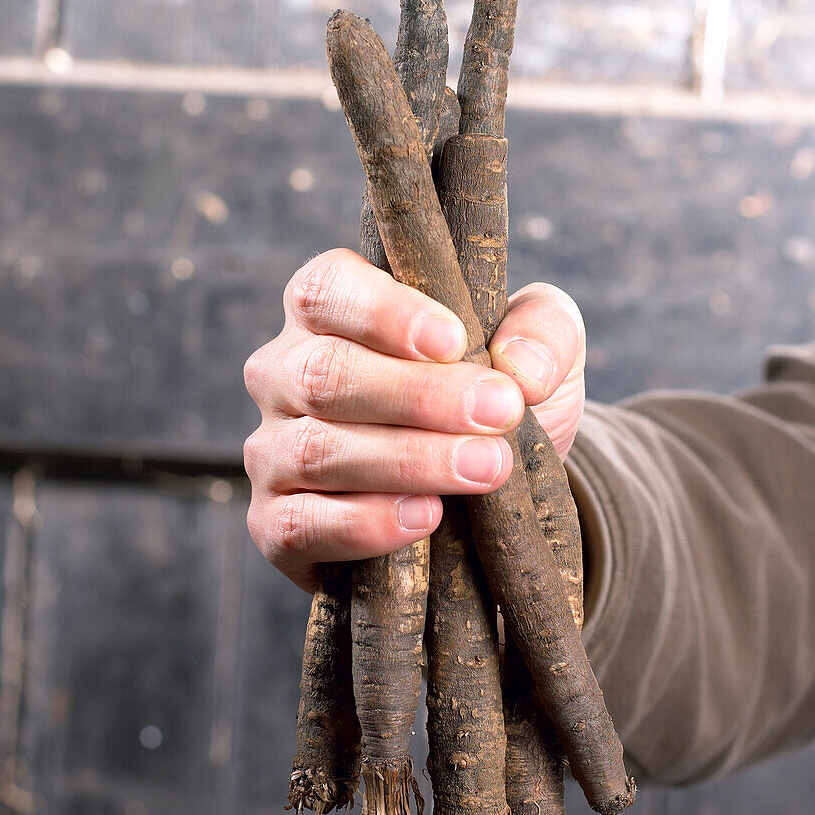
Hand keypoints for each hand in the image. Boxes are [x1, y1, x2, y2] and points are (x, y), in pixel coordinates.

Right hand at [244, 248, 585, 590]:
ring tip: (487, 467)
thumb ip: (543, 332)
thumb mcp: (537, 350)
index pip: (326, 290)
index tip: (455, 341)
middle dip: (418, 395)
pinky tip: (426, 517)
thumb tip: (522, 366)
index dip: (384, 313)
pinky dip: (365, 523)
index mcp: (327, 311)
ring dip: (408, 460)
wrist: (484, 498)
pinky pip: (301, 524)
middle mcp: (284, 373)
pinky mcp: (275, 523)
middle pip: (325, 373)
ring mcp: (272, 451)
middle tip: (500, 412)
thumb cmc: (492, 398)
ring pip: (317, 450)